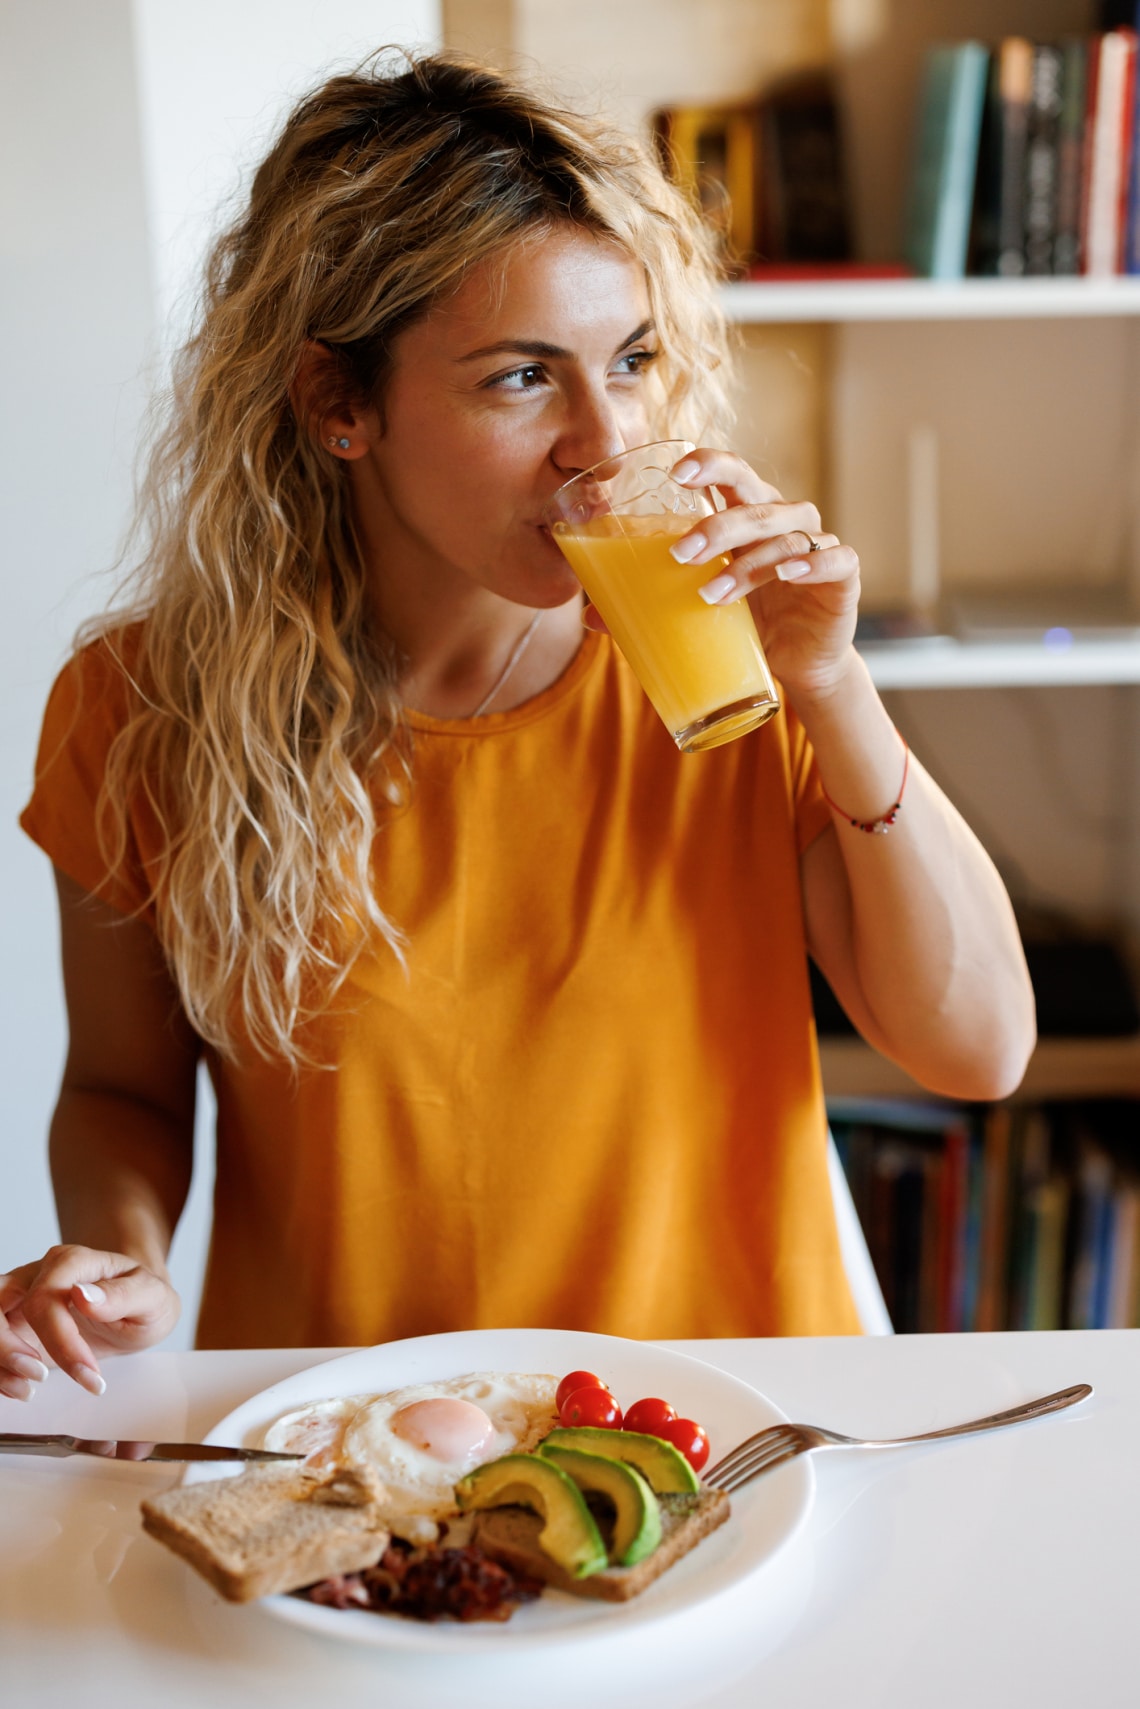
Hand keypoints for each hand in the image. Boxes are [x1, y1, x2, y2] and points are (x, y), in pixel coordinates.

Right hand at [0, 1246, 180, 1400]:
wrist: (139, 1306)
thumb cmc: (145, 1298)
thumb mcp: (153, 1297)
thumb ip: (123, 1294)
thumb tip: (83, 1295)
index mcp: (73, 1263)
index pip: (46, 1296)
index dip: (60, 1338)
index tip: (88, 1371)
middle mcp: (39, 1275)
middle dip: (7, 1345)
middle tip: (40, 1376)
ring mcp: (22, 1299)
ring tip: (30, 1387)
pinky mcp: (15, 1325)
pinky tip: (22, 1386)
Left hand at [650, 448, 859, 704]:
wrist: (799, 663)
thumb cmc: (747, 622)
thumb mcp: (700, 607)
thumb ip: (654, 601)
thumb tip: (591, 616)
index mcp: (748, 513)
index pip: (730, 473)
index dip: (708, 464)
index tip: (675, 475)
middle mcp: (784, 519)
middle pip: (753, 501)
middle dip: (715, 524)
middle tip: (680, 553)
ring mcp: (816, 544)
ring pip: (783, 536)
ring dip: (745, 563)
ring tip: (711, 594)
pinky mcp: (843, 576)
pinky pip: (833, 558)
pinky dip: (810, 563)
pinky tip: (787, 573)